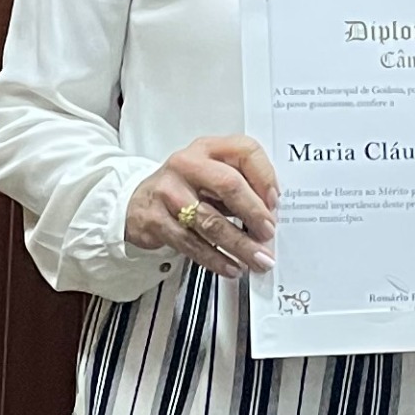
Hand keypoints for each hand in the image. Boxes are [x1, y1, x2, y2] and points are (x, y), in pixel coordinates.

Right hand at [125, 135, 278, 277]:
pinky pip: (191, 243)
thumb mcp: (211, 176)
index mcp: (208, 148)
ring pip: (211, 220)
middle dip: (254, 213)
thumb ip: (240, 187)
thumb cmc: (183, 189)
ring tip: (257, 258)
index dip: (265, 176)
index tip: (275, 202)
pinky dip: (215, 259)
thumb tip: (270, 214)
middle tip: (268, 233)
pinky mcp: (156, 220)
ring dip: (239, 244)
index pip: (245, 151)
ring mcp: (168, 192)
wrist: (138, 203)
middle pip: (228, 185)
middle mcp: (187, 165)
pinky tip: (231, 266)